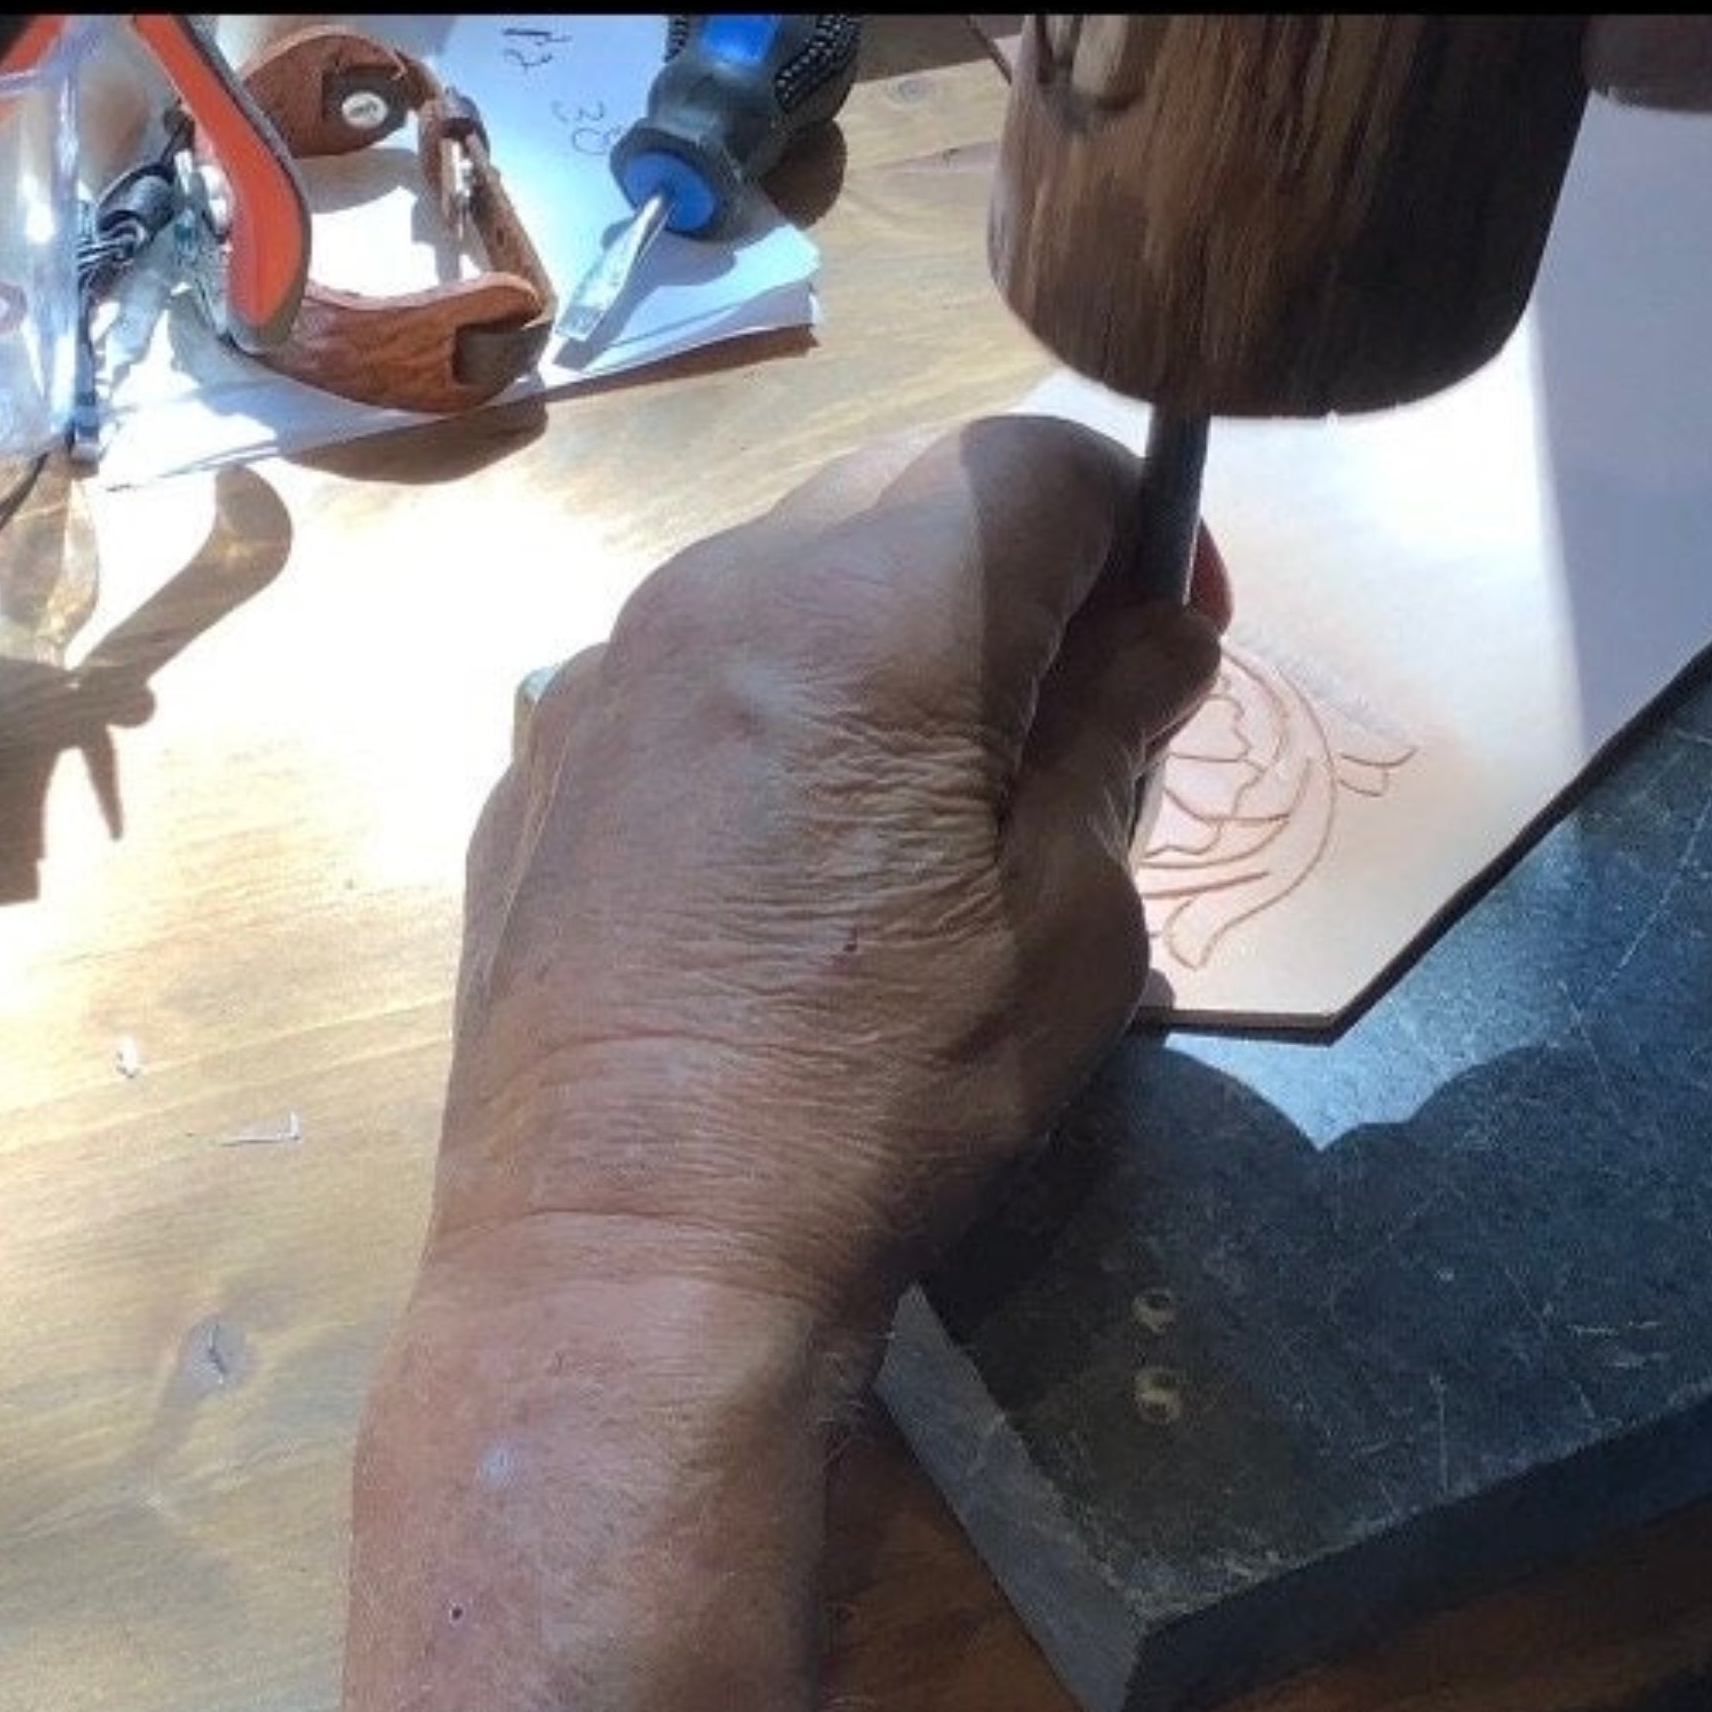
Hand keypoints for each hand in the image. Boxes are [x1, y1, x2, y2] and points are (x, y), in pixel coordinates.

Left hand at [425, 414, 1222, 1376]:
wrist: (628, 1252)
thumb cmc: (886, 1099)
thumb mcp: (1071, 929)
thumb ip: (1116, 736)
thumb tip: (1154, 636)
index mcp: (870, 614)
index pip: (1040, 459)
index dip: (1141, 528)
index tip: (1170, 645)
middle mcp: (717, 593)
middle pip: (910, 489)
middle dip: (1022, 568)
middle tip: (1067, 713)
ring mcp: (604, 672)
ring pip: (793, 568)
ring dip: (896, 629)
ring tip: (928, 786)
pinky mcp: (541, 760)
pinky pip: (695, 667)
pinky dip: (781, 699)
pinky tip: (793, 844)